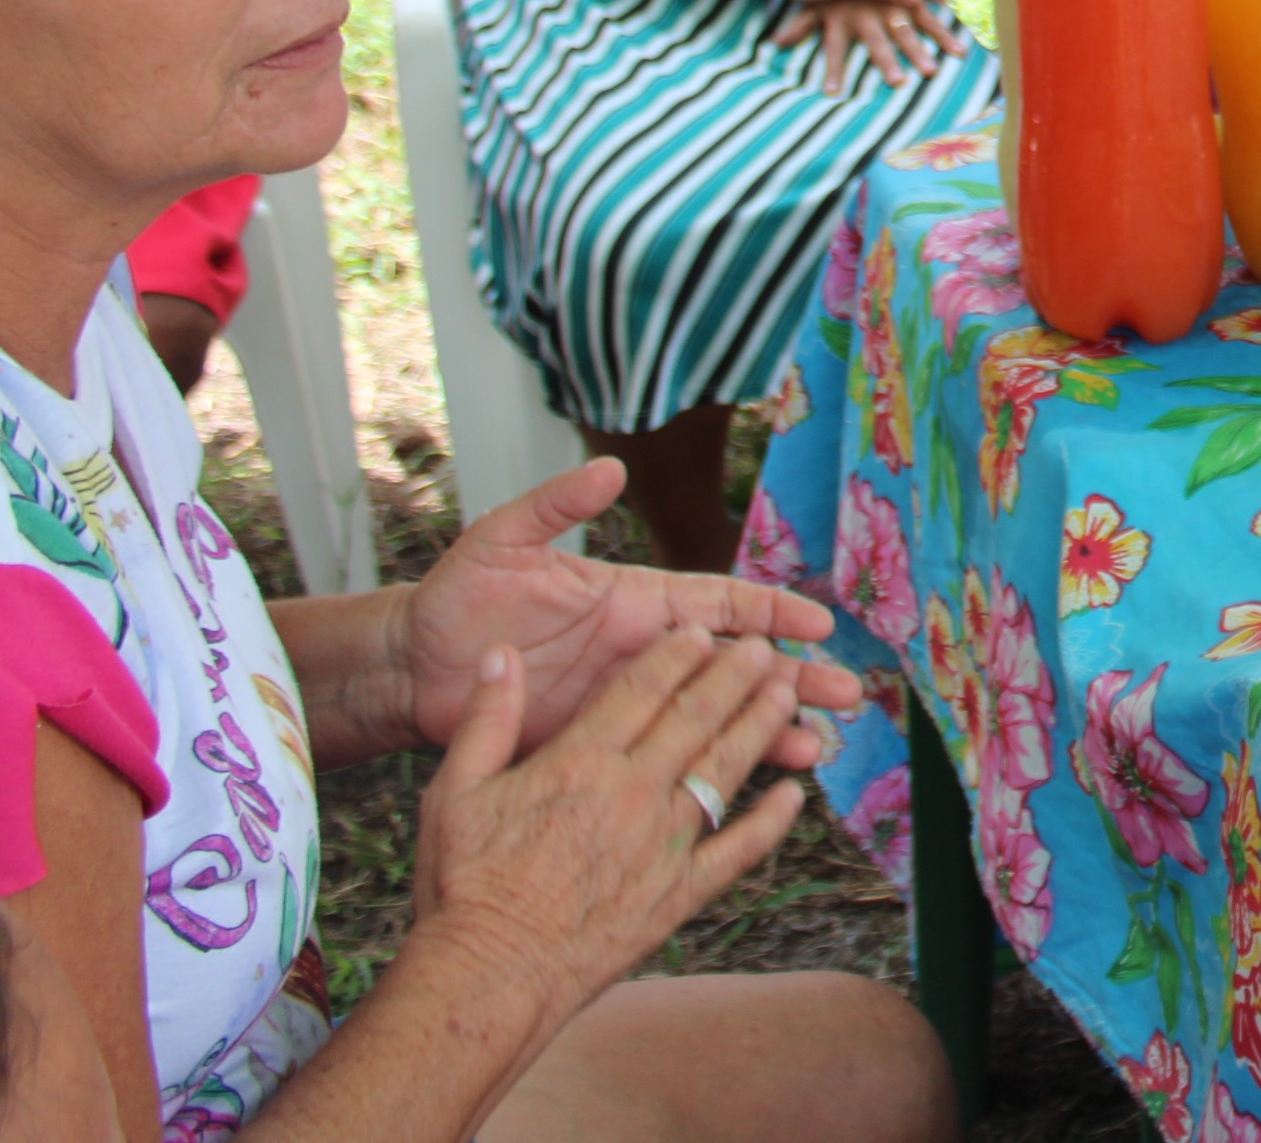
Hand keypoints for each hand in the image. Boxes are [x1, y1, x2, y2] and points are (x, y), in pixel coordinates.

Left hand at [397, 460, 861, 765]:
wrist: (412, 669)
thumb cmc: (458, 599)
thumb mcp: (501, 543)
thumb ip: (554, 507)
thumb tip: (608, 468)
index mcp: (633, 601)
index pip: (719, 602)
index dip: (772, 611)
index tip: (820, 624)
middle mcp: (643, 652)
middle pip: (736, 666)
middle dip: (795, 677)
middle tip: (848, 694)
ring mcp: (627, 703)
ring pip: (713, 720)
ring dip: (764, 733)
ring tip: (816, 751)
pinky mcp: (601, 744)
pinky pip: (667, 760)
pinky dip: (710, 772)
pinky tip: (747, 790)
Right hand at [405, 633, 807, 1035]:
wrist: (489, 977)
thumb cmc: (462, 887)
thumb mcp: (454, 792)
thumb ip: (486, 719)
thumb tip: (499, 652)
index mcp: (579, 762)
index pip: (640, 690)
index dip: (676, 656)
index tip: (703, 633)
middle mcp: (633, 793)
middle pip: (695, 718)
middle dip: (734, 677)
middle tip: (765, 651)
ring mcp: (663, 844)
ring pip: (725, 769)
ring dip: (760, 727)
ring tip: (786, 695)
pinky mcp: (679, 893)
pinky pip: (737, 849)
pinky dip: (770, 822)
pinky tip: (793, 796)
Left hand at [776, 0, 960, 90]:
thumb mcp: (818, 0)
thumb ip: (801, 24)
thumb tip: (775, 44)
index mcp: (843, 17)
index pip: (835, 48)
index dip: (834, 71)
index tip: (832, 94)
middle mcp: (869, 14)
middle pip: (878, 42)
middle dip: (887, 62)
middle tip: (897, 84)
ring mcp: (892, 6)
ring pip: (908, 31)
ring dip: (920, 52)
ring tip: (931, 72)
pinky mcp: (912, 1)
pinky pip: (931, 20)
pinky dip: (945, 35)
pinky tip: (960, 51)